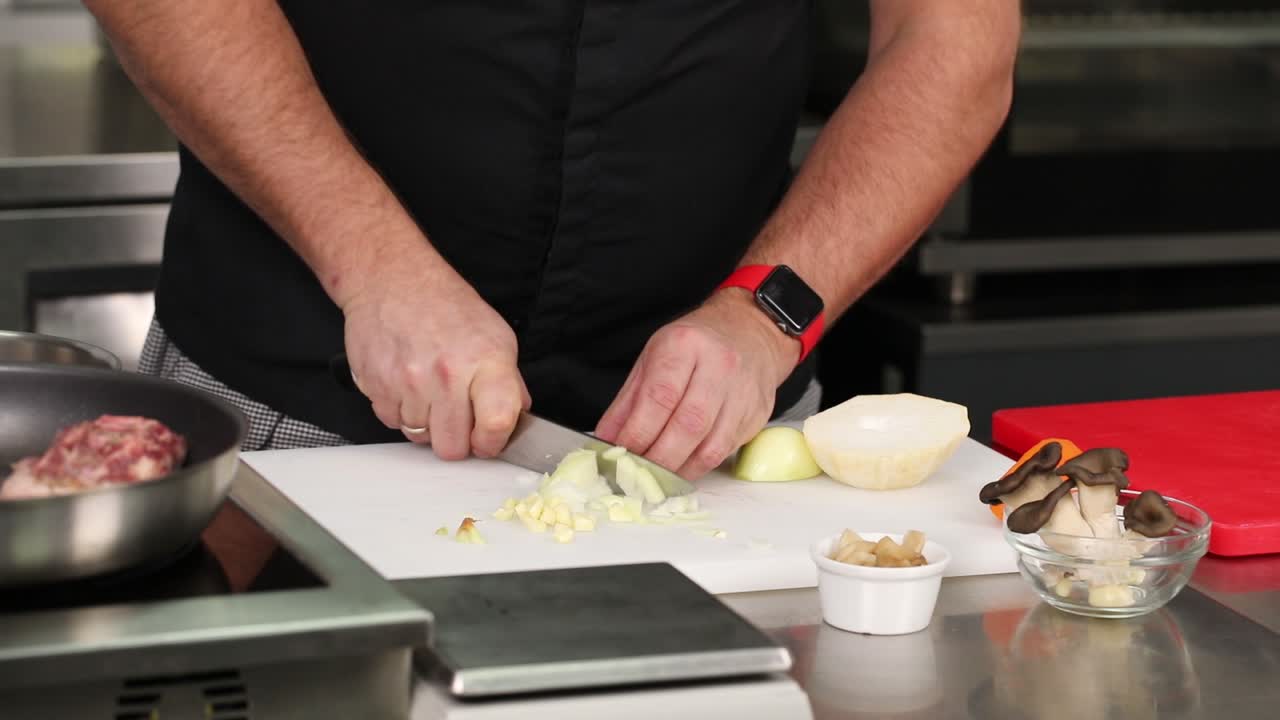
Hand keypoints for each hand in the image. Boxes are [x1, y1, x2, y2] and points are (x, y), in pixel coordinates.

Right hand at [340, 249, 529, 459]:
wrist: (392, 279)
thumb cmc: (445, 305)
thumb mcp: (495, 334)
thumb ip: (509, 381)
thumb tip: (517, 416)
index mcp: (485, 361)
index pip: (496, 423)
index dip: (493, 443)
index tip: (488, 441)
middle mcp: (447, 374)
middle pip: (452, 448)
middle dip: (456, 439)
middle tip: (455, 415)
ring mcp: (408, 382)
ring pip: (420, 437)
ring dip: (425, 422)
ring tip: (428, 388)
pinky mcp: (376, 385)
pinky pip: (391, 422)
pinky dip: (400, 410)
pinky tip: (406, 383)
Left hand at [595, 289, 798, 479]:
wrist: (748, 332)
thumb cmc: (694, 347)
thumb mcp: (652, 359)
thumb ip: (627, 403)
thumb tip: (606, 441)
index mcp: (685, 345)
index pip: (659, 397)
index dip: (637, 433)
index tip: (620, 453)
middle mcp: (719, 366)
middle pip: (687, 426)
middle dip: (657, 458)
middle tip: (635, 473)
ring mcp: (742, 392)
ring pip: (710, 446)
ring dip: (678, 470)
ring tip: (655, 478)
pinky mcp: (756, 415)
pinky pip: (724, 452)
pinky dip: (697, 467)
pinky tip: (680, 468)